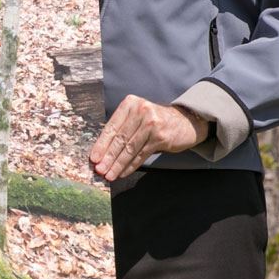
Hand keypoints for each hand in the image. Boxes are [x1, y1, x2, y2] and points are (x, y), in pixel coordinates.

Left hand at [88, 95, 205, 180]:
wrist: (185, 121)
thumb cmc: (155, 122)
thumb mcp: (137, 117)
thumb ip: (122, 128)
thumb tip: (102, 152)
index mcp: (130, 104)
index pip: (111, 127)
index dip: (101, 144)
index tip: (93, 158)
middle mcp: (140, 111)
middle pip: (119, 139)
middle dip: (107, 157)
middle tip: (99, 170)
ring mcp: (151, 124)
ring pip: (129, 148)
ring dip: (117, 164)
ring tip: (108, 175)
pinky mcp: (161, 137)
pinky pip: (141, 154)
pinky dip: (130, 166)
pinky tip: (122, 173)